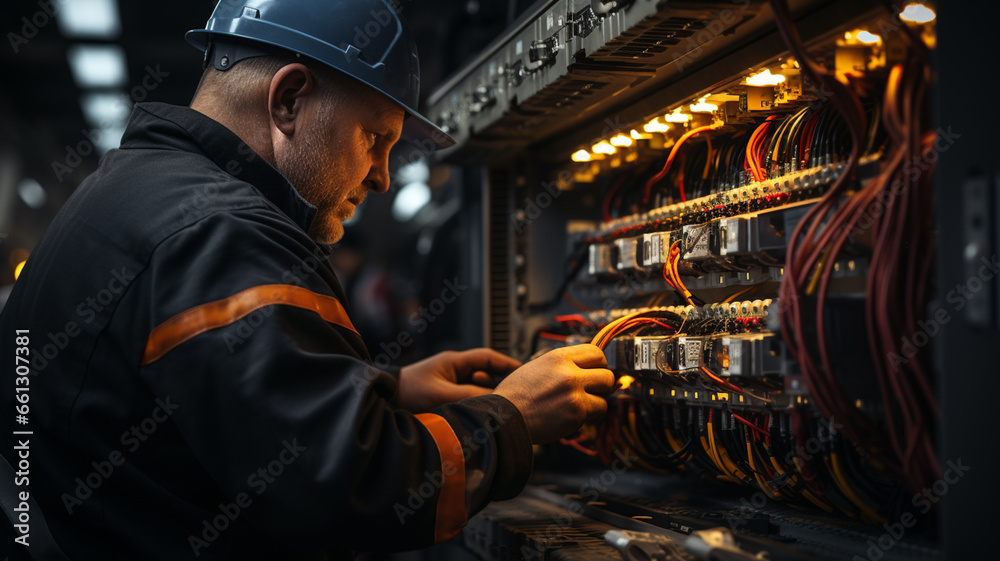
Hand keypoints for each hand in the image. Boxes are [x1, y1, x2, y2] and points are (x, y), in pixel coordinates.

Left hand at [396, 348, 521, 412]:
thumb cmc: (408, 393)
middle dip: (501, 384)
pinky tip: (481, 415)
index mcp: (454, 362)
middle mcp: (454, 370)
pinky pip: (468, 398)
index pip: (488, 358)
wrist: (385, 400)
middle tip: (516, 396)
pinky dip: (477, 405)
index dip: (507, 364)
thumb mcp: (443, 395)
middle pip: (486, 374)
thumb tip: (496, 403)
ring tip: (498, 408)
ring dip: (487, 397)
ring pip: (478, 388)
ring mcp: (450, 382)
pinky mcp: (446, 395)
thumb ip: (471, 398)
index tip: (524, 373)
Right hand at [493, 344, 613, 444]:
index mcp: (558, 357)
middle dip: (602, 385)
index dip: (600, 364)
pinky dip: (589, 418)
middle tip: (593, 392)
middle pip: (607, 374)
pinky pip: (597, 413)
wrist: (504, 417)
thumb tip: (585, 370)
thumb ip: (562, 366)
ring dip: (597, 403)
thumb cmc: (515, 396)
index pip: (596, 353)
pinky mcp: (576, 412)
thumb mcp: (537, 367)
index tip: (597, 372)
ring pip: (605, 396)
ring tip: (581, 407)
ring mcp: (574, 392)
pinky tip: (574, 418)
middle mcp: (568, 372)